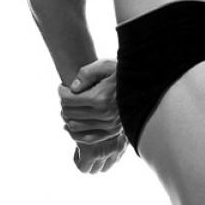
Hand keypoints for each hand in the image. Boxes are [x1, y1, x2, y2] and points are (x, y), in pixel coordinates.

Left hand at [59, 58, 126, 173]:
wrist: (143, 84)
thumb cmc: (122, 72)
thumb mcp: (105, 65)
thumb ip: (87, 73)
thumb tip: (73, 88)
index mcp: (100, 98)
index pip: (68, 100)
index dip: (61, 92)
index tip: (63, 87)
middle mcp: (105, 114)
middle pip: (69, 113)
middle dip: (64, 103)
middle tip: (66, 95)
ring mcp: (109, 125)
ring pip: (75, 126)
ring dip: (68, 117)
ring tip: (71, 107)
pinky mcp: (112, 132)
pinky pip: (87, 139)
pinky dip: (75, 133)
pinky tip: (72, 124)